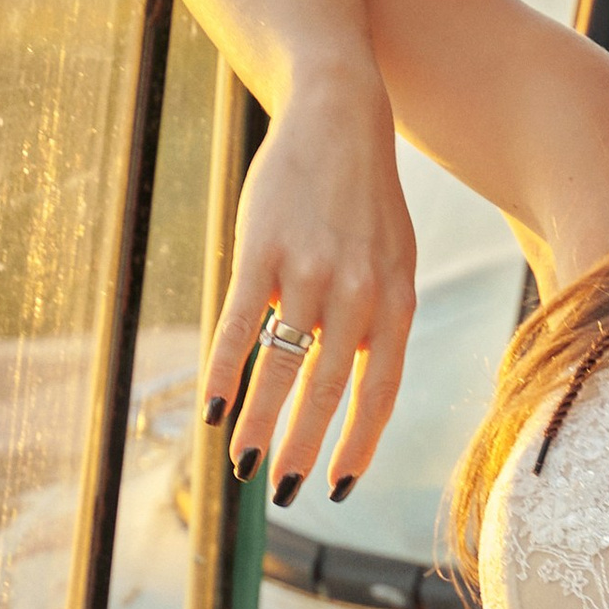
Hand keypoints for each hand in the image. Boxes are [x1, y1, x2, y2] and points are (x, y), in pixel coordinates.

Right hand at [203, 79, 417, 504]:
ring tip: (241, 465)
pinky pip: (240, 327)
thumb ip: (383, 321)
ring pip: (283, 369)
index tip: (338, 488)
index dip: (358, 446)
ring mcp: (310, 274)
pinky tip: (212, 409)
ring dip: (258, 424)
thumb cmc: (367, 197)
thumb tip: (362, 386)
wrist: (340, 116)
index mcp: (396, 304)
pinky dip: (224, 372)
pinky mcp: (263, 253)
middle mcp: (359, 296)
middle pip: (330, 393)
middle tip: (282, 493)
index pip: (380, 394)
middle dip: (302, 450)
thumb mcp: (396, 260)